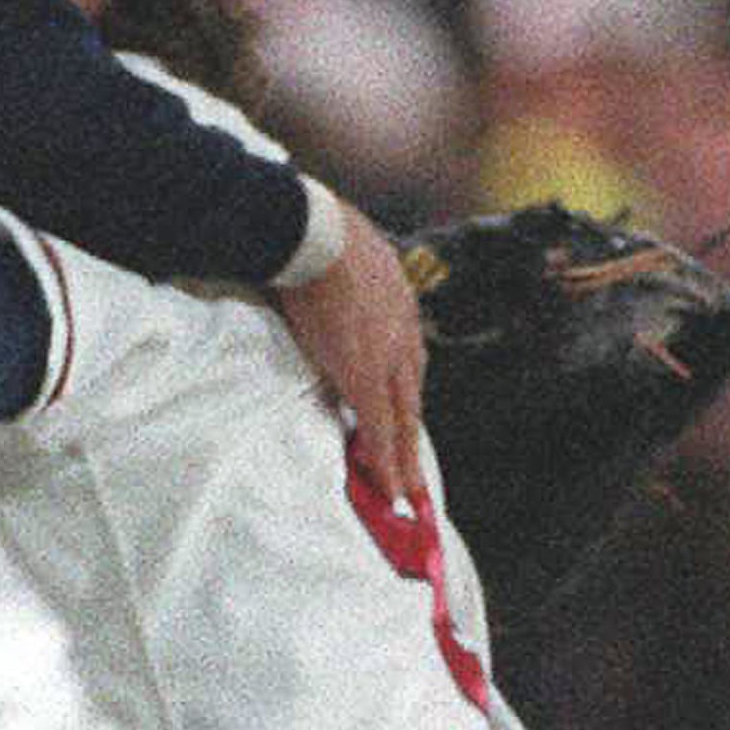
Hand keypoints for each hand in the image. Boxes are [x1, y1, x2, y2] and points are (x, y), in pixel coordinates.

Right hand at [277, 203, 427, 500]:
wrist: (316, 232)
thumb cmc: (316, 232)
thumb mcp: (343, 253)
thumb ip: (338, 278)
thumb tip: (311, 278)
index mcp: (397, 303)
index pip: (404, 361)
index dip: (400, 397)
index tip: (400, 423)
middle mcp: (403, 334)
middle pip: (411, 398)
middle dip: (410, 441)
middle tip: (418, 481)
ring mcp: (388, 358)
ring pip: (404, 420)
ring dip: (404, 461)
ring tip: (408, 497)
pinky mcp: (366, 378)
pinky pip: (380, 430)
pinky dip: (387, 464)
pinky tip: (391, 493)